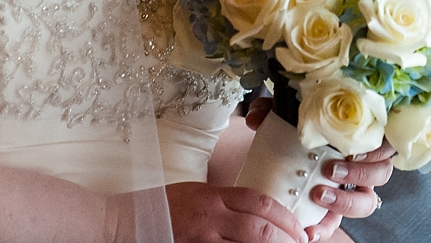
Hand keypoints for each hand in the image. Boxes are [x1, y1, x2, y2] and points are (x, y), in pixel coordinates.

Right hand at [166, 182, 306, 242]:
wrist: (130, 220)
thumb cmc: (164, 207)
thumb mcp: (198, 193)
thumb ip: (226, 201)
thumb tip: (259, 212)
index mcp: (213, 197)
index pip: (258, 201)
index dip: (284, 215)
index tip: (298, 226)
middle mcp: (210, 217)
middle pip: (259, 228)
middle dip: (285, 237)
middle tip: (300, 242)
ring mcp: (202, 239)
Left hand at [246, 100, 393, 242]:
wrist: (278, 156)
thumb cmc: (293, 131)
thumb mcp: (284, 116)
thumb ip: (271, 110)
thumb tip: (254, 118)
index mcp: (358, 138)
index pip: (384, 140)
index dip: (377, 147)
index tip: (354, 147)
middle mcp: (361, 165)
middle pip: (381, 172)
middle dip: (360, 174)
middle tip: (331, 170)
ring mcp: (350, 191)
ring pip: (367, 202)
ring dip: (346, 202)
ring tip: (319, 195)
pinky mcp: (333, 212)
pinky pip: (335, 224)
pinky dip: (323, 228)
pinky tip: (308, 230)